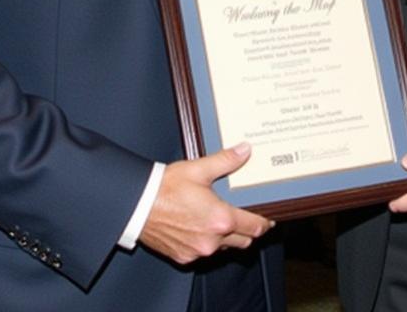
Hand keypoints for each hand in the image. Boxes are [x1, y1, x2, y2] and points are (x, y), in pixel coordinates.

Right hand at [139, 142, 273, 263]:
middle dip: (248, 231)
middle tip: (249, 218)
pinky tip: (202, 227)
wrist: (137, 205)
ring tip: (223, 219)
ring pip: (223, 248)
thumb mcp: (199, 169)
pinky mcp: (183, 256)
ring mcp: (197, 251)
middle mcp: (211, 240)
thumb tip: (245, 150)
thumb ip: (226, 160)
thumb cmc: (166, 188)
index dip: (264, 223)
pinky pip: (204, 253)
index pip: (254, 227)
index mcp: (220, 219)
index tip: (268, 219)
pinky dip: (208, 242)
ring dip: (228, 237)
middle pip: (242, 241)